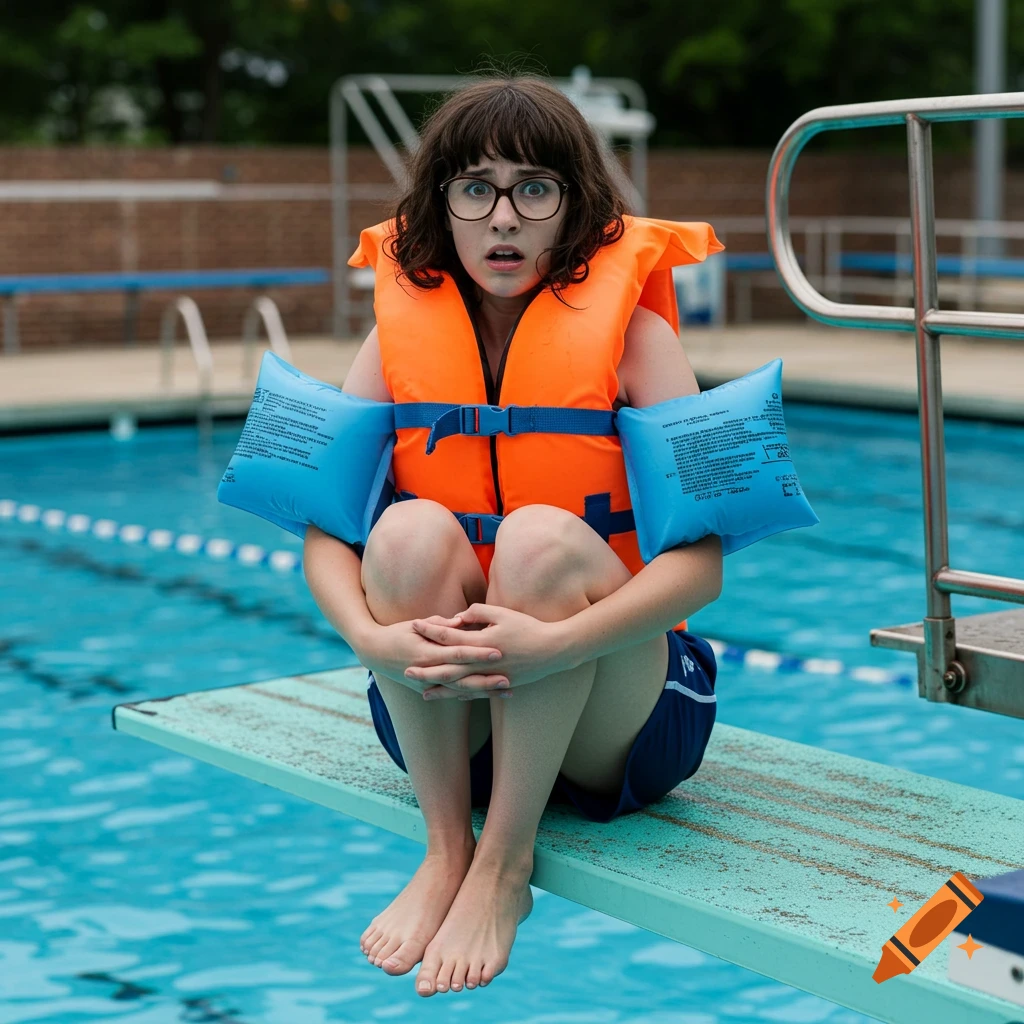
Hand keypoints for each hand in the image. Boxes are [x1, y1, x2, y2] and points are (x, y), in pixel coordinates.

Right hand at [356, 615, 510, 696]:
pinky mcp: (427, 690)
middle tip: (507, 679)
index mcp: (426, 653)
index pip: (457, 653)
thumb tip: (461, 620)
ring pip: (460, 690)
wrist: (373, 652)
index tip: (498, 652)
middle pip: (462, 677)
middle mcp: (428, 672)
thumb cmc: (396, 633)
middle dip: (485, 680)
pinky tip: (490, 696)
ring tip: (506, 691)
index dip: (478, 654)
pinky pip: (453, 695)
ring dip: (484, 692)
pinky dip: (472, 696)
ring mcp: (427, 684)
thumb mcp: (415, 625)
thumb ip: (439, 624)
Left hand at [409, 603, 572, 700]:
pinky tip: (451, 698)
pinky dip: (462, 695)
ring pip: (460, 685)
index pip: (448, 636)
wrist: (554, 650)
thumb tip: (458, 618)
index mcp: (481, 641)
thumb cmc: (528, 627)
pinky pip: (477, 692)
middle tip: (406, 671)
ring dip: (441, 689)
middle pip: (448, 667)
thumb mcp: (502, 613)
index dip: (430, 630)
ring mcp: (491, 676)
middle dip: (426, 669)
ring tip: (423, 692)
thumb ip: (478, 613)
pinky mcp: (500, 684)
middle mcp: (483, 662)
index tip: (414, 625)